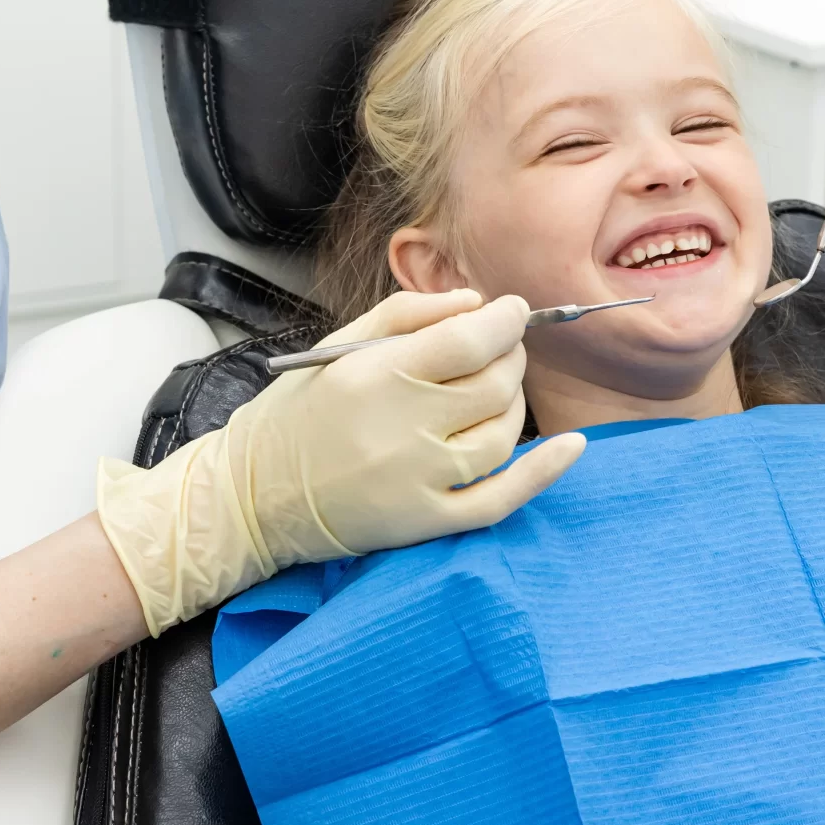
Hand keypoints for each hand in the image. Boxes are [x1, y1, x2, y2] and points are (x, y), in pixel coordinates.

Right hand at [95, 289, 585, 633]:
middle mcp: (401, 430)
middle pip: (494, 385)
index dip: (506, 321)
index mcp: (375, 376)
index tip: (513, 312)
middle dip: (511, 357)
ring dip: (513, 403)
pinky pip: (501, 500)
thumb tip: (478, 302)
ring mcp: (417, 482)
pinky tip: (573, 447)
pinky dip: (543, 473)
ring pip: (501, 435)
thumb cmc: (296, 411)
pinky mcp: (425, 522)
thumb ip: (408, 313)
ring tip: (494, 390)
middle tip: (501, 350)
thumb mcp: (338, 345)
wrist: (251, 497)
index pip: (470, 340)